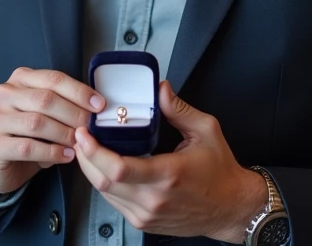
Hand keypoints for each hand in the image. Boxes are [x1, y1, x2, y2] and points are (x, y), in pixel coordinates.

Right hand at [0, 67, 105, 202]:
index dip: (79, 91)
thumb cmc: (28, 133)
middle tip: (91, 128)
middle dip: (74, 114)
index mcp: (21, 79)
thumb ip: (64, 105)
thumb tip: (96, 108)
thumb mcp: (45, 113)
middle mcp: (4, 93)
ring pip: (37, 123)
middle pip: (46, 99)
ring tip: (79, 143)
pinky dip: (51, 152)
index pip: (53, 79)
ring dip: (64, 134)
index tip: (99, 105)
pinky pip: (27, 147)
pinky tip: (65, 156)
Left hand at [73, 80, 266, 241]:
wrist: (231, 208)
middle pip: (104, 181)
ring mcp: (147, 214)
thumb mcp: (206, 131)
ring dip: (92, 170)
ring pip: (105, 194)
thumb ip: (179, 109)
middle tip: (80, 136)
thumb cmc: (220, 172)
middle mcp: (154, 199)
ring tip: (88, 149)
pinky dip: (105, 184)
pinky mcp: (144, 222)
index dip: (95, 152)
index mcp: (169, 174)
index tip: (85, 134)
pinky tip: (104, 167)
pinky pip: (114, 203)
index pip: (119, 169)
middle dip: (85, 157)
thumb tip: (161, 90)